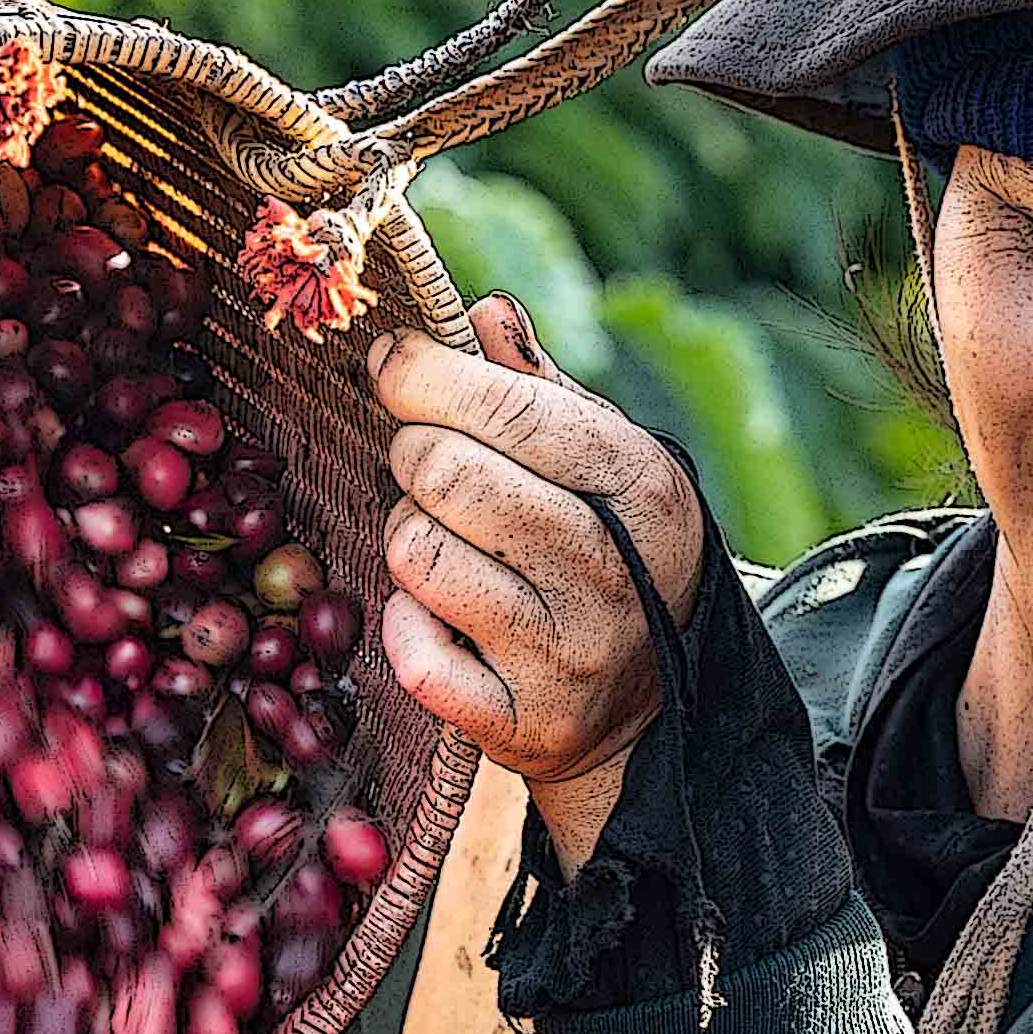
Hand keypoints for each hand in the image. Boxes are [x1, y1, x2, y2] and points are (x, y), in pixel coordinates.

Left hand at [367, 296, 706, 870]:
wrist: (644, 714)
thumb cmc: (606, 554)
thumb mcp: (600, 465)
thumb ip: (539, 387)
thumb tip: (483, 311)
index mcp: (644, 489)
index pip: (515, 410)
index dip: (426, 374)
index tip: (388, 361)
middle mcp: (612, 573)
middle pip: (447, 473)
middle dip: (412, 455)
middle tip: (425, 466)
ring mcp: (566, 654)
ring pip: (414, 552)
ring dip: (406, 536)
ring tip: (445, 543)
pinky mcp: (520, 722)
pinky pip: (409, 650)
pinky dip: (405, 626)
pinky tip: (441, 619)